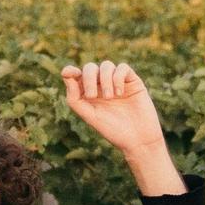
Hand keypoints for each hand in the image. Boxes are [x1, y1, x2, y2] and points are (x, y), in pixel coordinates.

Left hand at [61, 60, 183, 197]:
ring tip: (110, 97)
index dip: (70, 71)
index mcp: (89, 94)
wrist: (138, 139)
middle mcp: (102, 86)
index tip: (69, 73)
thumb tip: (66, 75)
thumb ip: (75, 98)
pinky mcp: (132, 81)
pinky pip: (122, 67)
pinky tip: (120, 93)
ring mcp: (117, 82)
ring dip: (105, 79)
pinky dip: (117, 77)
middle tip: (92, 95)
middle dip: (88, 78)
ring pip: (106, 65)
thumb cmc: (113, 130)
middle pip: (90, 68)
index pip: (76, 75)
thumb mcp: (89, 116)